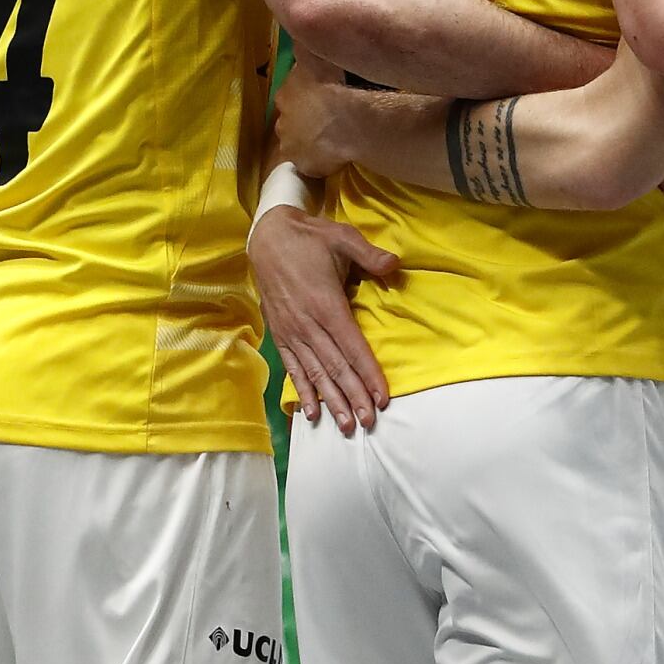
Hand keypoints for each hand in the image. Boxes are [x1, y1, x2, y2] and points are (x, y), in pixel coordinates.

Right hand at [252, 206, 399, 433]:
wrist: (267, 237)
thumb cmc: (309, 239)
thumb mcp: (342, 238)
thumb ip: (370, 254)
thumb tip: (395, 264)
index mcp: (326, 304)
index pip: (353, 347)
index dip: (368, 374)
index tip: (382, 397)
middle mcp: (308, 324)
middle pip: (336, 367)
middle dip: (353, 396)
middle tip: (369, 422)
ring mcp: (292, 332)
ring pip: (315, 373)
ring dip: (331, 400)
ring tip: (345, 425)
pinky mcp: (280, 335)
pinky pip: (293, 368)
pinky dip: (304, 390)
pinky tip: (313, 412)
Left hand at [275, 53, 366, 180]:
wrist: (346, 120)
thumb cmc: (331, 84)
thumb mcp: (314, 55)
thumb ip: (303, 45)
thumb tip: (295, 31)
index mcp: (284, 95)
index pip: (290, 96)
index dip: (304, 97)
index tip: (319, 97)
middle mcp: (281, 122)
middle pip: (291, 121)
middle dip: (305, 121)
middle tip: (326, 119)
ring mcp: (291, 147)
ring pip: (299, 144)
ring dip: (311, 141)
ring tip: (332, 138)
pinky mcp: (305, 166)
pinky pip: (313, 164)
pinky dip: (322, 160)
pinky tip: (336, 155)